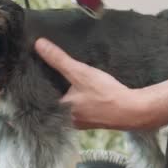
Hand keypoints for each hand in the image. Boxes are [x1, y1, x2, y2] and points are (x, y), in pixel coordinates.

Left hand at [34, 38, 149, 129]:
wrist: (133, 110)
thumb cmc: (105, 94)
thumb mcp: (80, 72)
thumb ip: (59, 59)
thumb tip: (39, 44)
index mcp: (61, 111)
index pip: (41, 97)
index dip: (38, 85)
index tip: (33, 73)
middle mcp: (68, 121)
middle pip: (54, 102)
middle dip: (53, 89)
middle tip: (47, 73)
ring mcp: (82, 122)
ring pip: (68, 106)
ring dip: (67, 95)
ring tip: (62, 79)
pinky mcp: (94, 120)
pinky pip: (81, 108)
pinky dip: (80, 99)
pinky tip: (83, 91)